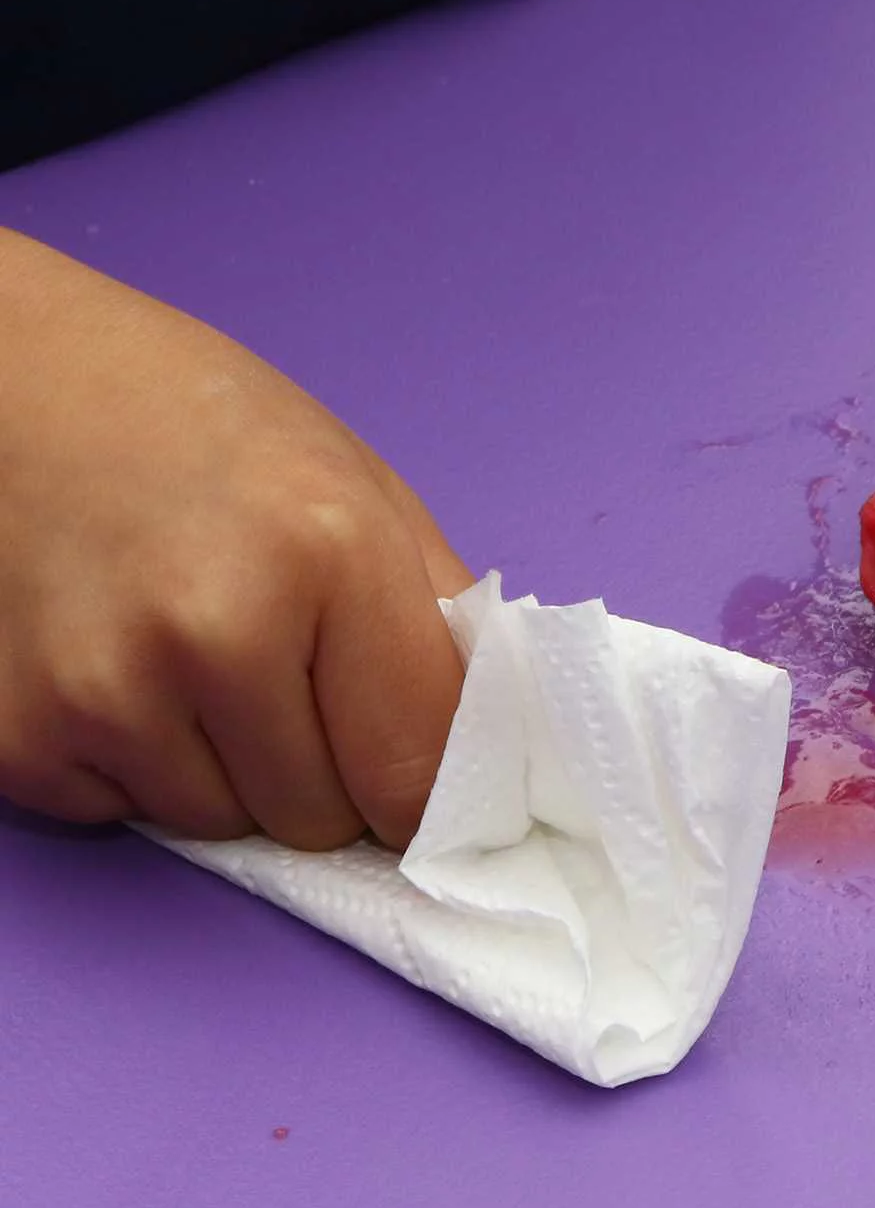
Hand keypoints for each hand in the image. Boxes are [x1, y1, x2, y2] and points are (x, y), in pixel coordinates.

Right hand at [0, 229, 470, 849]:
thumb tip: (494, 752)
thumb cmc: (205, 427)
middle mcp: (215, 631)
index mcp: (328, 554)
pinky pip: (130, 815)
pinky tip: (123, 665)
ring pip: (226, 827)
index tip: (413, 764)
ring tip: (196, 656)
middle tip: (285, 670)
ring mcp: (104, 691)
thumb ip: (438, 623)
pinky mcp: (22, 737)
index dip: (424, 786)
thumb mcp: (363, 490)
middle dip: (324, 769)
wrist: (13, 380)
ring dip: (231, 771)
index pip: (416, 775)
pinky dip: (139, 766)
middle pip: (322, 820)